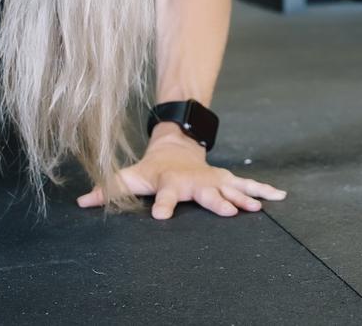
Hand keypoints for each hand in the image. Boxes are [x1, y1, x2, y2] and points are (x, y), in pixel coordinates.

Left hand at [76, 132, 286, 219]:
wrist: (176, 146)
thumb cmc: (151, 168)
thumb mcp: (129, 176)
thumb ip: (108, 190)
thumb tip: (81, 201)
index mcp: (170, 182)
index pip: (165, 195)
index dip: (162, 205)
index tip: (160, 216)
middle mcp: (194, 181)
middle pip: (206, 192)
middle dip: (217, 201)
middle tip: (228, 212)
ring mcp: (213, 179)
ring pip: (231, 188)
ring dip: (245, 197)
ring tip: (258, 208)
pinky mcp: (226, 179)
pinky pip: (247, 184)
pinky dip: (264, 189)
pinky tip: (280, 197)